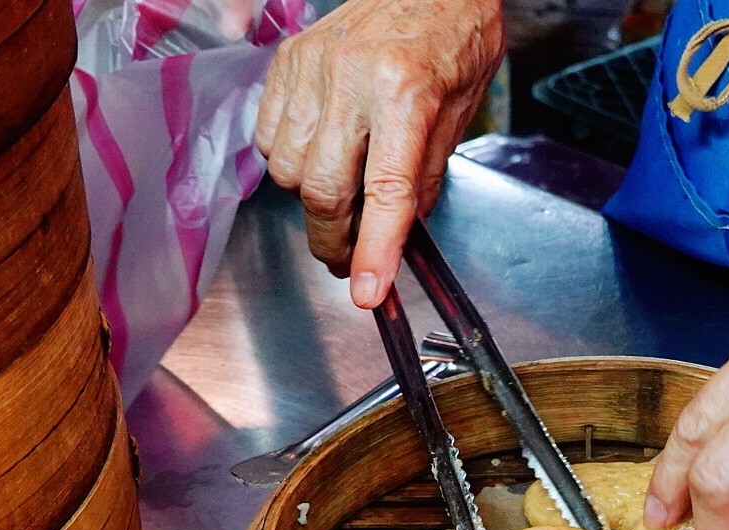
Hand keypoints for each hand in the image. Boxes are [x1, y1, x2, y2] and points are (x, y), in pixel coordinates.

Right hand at [256, 0, 503, 305]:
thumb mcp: (460, 112)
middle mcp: (351, 77)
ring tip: (343, 198)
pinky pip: (269, 139)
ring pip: (289, 172)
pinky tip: (321, 156)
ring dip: (313, 203)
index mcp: (407, 91)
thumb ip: (423, 178)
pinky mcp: (286, 60)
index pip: (386, 190)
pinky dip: (290, 164)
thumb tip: (395, 235)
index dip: (375, 249)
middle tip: (351, 261)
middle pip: (323, 190)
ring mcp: (311, 67)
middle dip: (334, 242)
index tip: (368, 292)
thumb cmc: (452, 37)